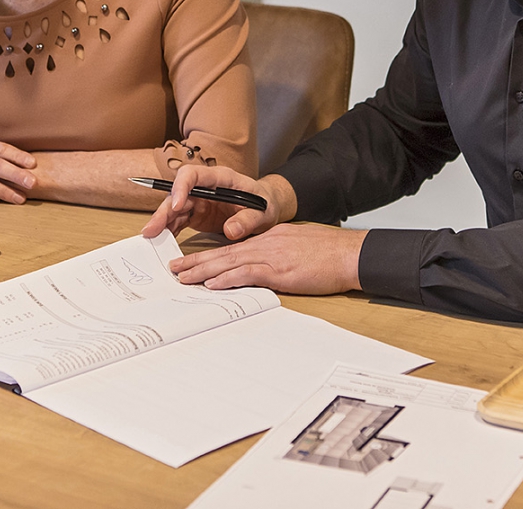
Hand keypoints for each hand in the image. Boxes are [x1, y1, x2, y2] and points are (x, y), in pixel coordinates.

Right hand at [141, 166, 295, 239]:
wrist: (265, 210)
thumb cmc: (264, 204)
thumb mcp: (263, 212)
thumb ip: (248, 219)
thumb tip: (231, 230)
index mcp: (220, 178)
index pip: (193, 174)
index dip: (181, 187)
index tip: (176, 204)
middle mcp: (204, 187)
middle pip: (177, 194)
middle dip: (163, 211)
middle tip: (151, 230)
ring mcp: (198, 201)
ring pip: (173, 209)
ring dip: (161, 223)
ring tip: (150, 238)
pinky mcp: (195, 215)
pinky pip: (178, 222)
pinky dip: (168, 231)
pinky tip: (160, 242)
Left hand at [169, 224, 367, 294]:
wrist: (349, 254)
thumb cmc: (329, 253)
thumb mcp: (297, 247)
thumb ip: (277, 255)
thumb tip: (263, 268)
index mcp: (269, 239)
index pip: (232, 247)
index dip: (209, 255)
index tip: (191, 262)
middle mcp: (265, 244)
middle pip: (223, 252)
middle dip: (196, 262)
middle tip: (174, 269)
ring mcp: (271, 256)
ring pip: (229, 261)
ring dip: (203, 271)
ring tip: (183, 278)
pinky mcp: (280, 271)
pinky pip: (248, 273)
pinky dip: (228, 278)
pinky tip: (213, 284)